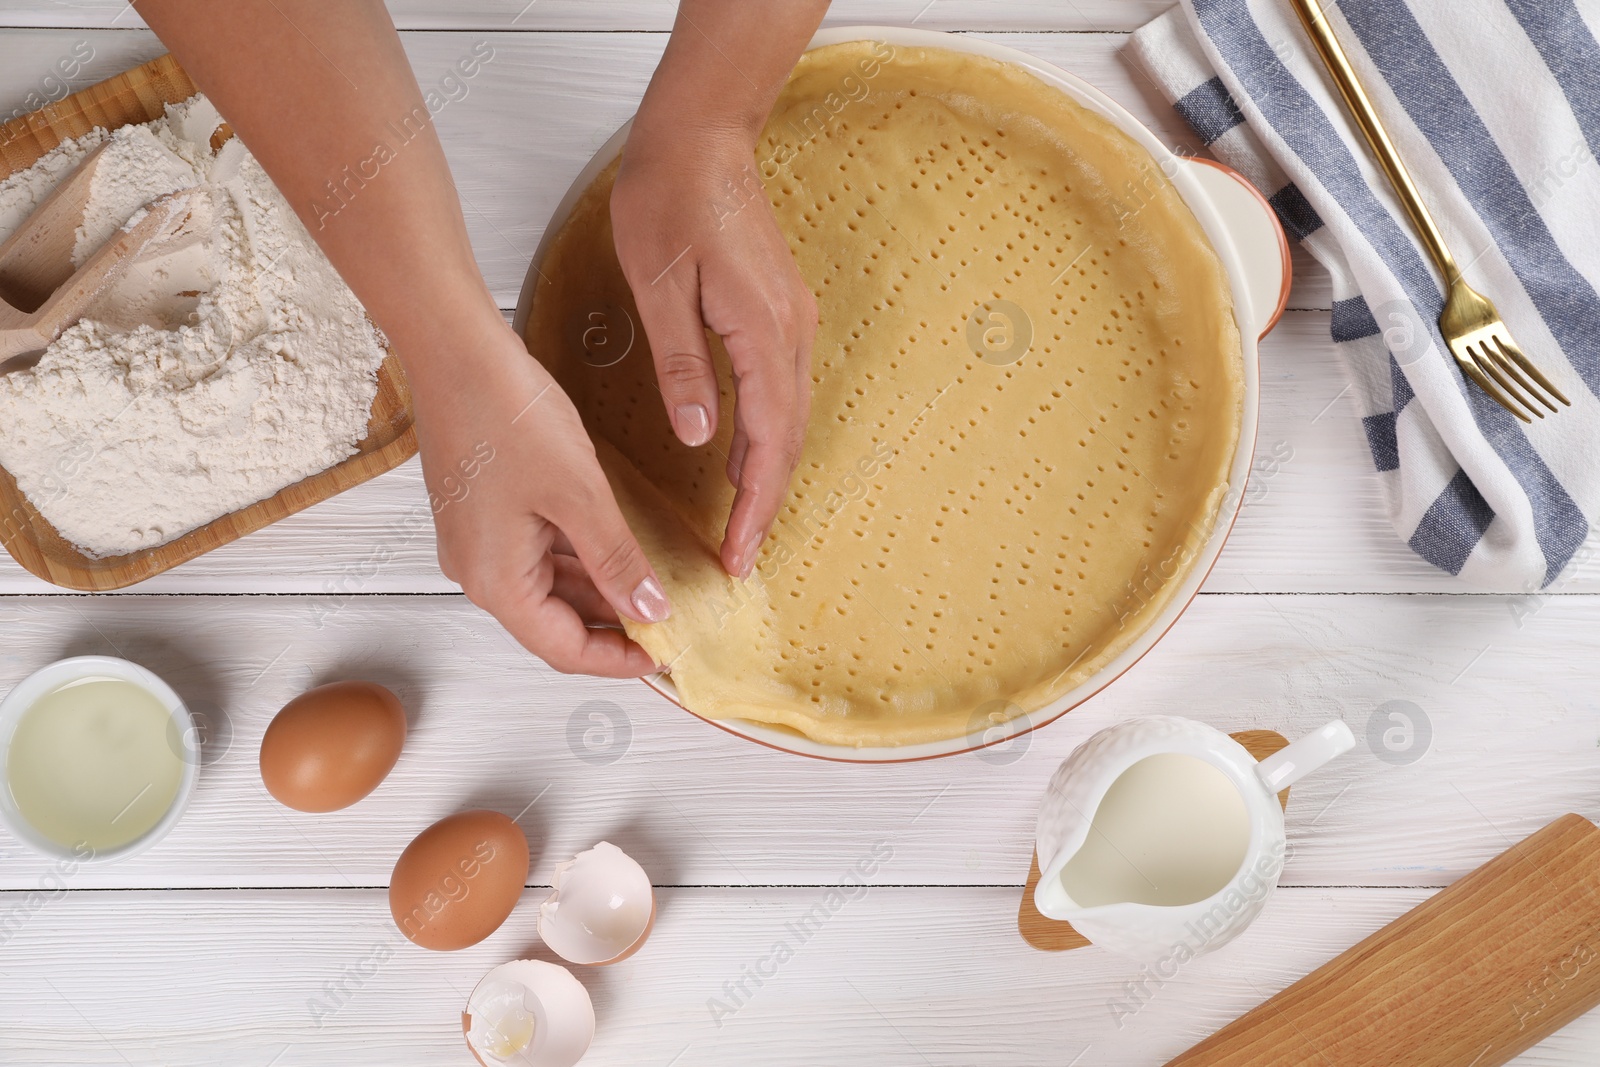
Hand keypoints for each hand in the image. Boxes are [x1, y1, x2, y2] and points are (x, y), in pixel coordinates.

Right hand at [414, 320, 667, 676]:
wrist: (455, 349)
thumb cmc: (503, 412)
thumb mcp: (579, 493)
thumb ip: (616, 559)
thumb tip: (649, 609)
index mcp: (494, 579)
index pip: (563, 649)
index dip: (617, 660)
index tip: (663, 654)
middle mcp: (477, 570)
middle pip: (553, 624)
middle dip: (611, 627)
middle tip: (668, 620)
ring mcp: (477, 541)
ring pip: (547, 589)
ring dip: (598, 591)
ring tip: (651, 586)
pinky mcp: (483, 512)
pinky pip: (537, 554)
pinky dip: (578, 559)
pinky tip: (615, 547)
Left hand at [610, 125, 816, 577]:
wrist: (701, 134)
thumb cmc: (670, 195)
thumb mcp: (659, 284)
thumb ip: (682, 363)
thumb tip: (699, 435)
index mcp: (762, 329)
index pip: (769, 439)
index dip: (755, 503)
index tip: (738, 553)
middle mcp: (789, 331)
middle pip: (789, 439)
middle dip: (767, 504)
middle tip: (739, 560)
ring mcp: (790, 321)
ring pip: (790, 418)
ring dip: (769, 474)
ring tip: (742, 525)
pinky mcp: (778, 311)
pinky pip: (781, 391)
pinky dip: (767, 436)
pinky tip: (742, 458)